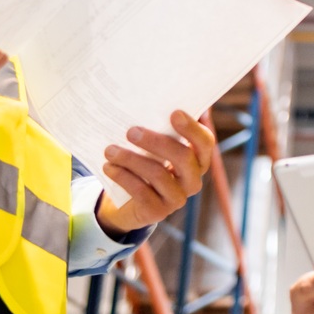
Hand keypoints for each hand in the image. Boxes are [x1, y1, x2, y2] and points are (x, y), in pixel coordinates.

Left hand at [94, 110, 213, 234]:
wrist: (125, 203)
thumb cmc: (143, 164)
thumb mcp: (152, 148)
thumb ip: (158, 129)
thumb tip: (149, 100)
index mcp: (197, 160)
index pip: (204, 142)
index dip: (192, 128)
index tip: (174, 113)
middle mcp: (192, 180)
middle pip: (183, 158)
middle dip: (156, 142)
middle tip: (131, 131)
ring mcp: (177, 199)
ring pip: (159, 175)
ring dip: (131, 159)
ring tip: (110, 150)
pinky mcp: (158, 212)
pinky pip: (142, 192)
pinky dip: (123, 177)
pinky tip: (109, 167)